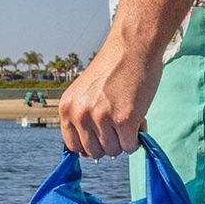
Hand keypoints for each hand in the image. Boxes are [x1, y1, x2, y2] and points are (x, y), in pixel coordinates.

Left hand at [58, 33, 162, 158]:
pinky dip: (137, 137)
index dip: (91, 142)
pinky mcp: (124, 120)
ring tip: (128, 115)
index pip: (74, 146)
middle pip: (95, 153)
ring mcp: (101, 117)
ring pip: (114, 151)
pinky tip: (137, 118)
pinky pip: (131, 146)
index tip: (101, 131)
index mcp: (67, 108)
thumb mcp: (86, 95)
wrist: (133, 46)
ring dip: (125, 139)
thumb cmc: (112, 70)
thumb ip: (83, 122)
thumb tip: (88, 156)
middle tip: (118, 121)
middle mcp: (80, 114)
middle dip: (109, 142)